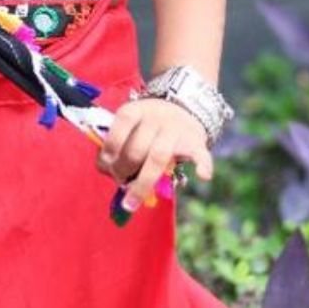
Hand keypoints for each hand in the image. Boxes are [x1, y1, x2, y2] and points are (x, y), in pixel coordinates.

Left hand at [96, 94, 214, 209]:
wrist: (184, 107)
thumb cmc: (148, 126)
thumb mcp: (132, 125)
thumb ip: (119, 144)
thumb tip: (105, 169)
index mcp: (136, 110)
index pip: (120, 127)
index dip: (110, 149)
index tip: (106, 165)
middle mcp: (156, 117)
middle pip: (137, 149)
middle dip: (123, 170)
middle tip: (120, 182)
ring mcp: (177, 129)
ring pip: (158, 156)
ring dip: (143, 182)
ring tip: (132, 200)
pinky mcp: (197, 141)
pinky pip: (201, 154)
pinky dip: (203, 165)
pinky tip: (203, 176)